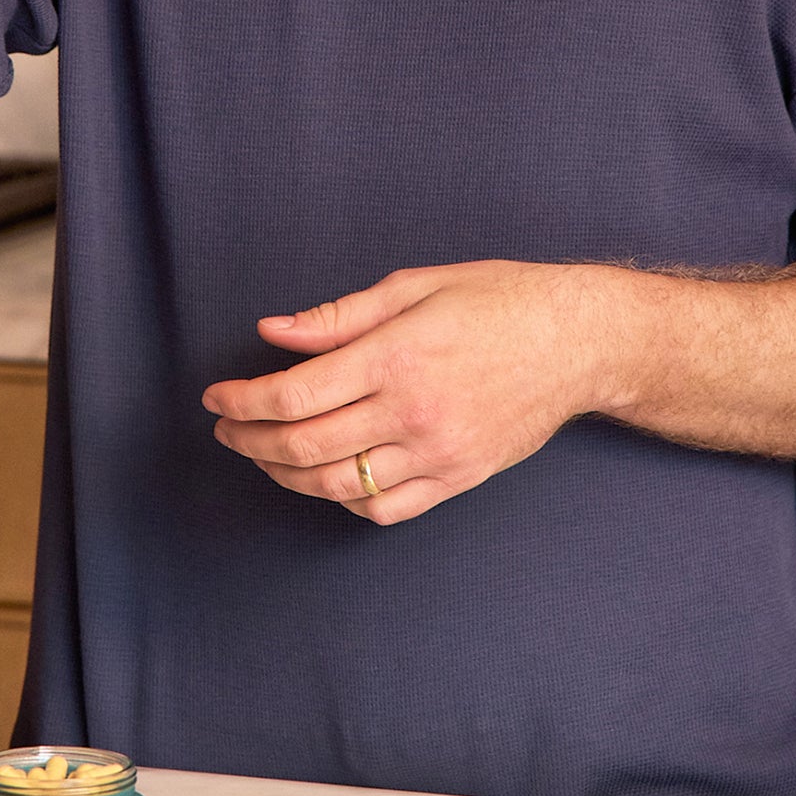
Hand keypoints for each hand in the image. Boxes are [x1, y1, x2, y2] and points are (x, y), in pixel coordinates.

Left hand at [202, 262, 625, 524]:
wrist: (578, 342)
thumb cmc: (497, 301)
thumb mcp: (414, 287)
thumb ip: (337, 317)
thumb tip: (271, 333)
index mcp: (397, 356)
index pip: (295, 394)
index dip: (243, 401)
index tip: (217, 397)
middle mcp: (414, 411)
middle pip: (306, 446)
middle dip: (250, 441)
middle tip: (227, 430)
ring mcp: (438, 453)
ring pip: (338, 487)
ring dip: (285, 476)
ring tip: (264, 455)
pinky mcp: (458, 478)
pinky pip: (385, 509)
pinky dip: (343, 501)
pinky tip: (325, 478)